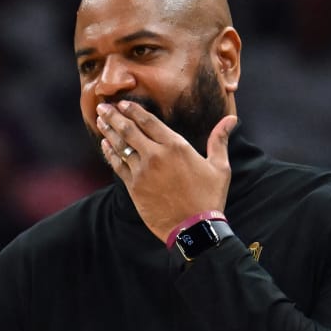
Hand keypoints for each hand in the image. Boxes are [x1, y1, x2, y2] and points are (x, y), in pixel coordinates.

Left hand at [95, 101, 235, 242]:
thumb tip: (231, 119)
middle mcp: (156, 155)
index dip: (133, 110)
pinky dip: (110, 154)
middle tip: (102, 107)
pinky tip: (105, 145)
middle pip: (129, 130)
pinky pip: (118, 166)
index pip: (148, 121)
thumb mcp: (220, 167)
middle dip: (114, 116)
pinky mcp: (134, 187)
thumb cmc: (209, 197)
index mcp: (176, 146)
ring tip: (100, 120)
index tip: (122, 103)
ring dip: (109, 131)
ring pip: (120, 146)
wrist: (193, 228)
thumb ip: (219, 140)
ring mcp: (142, 172)